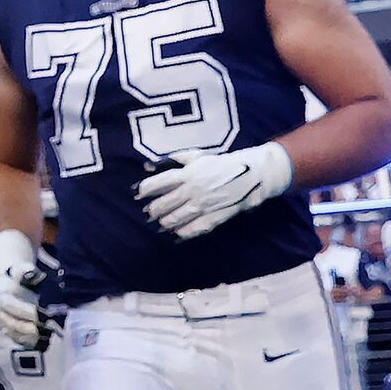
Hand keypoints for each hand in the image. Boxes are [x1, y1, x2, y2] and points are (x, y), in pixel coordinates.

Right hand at [0, 230, 47, 349]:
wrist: (2, 285)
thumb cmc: (14, 277)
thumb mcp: (19, 270)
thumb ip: (26, 270)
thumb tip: (32, 271)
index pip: (13, 307)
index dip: (27, 312)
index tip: (43, 314)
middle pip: (12, 323)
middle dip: (30, 328)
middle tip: (47, 329)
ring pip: (14, 334)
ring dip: (30, 338)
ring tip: (47, 337)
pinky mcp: (4, 330)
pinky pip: (16, 339)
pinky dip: (28, 342)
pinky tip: (42, 342)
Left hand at [138, 141, 294, 239]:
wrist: (252, 175)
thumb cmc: (222, 164)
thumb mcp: (197, 156)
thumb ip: (174, 160)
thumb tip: (148, 166)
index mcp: (187, 173)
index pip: (158, 183)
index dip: (144, 190)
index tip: (137, 194)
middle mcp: (192, 190)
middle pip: (163, 204)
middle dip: (152, 210)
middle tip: (149, 213)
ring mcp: (202, 206)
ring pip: (174, 219)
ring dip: (164, 223)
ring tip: (161, 223)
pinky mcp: (213, 218)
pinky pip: (192, 230)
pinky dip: (181, 233)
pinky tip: (176, 233)